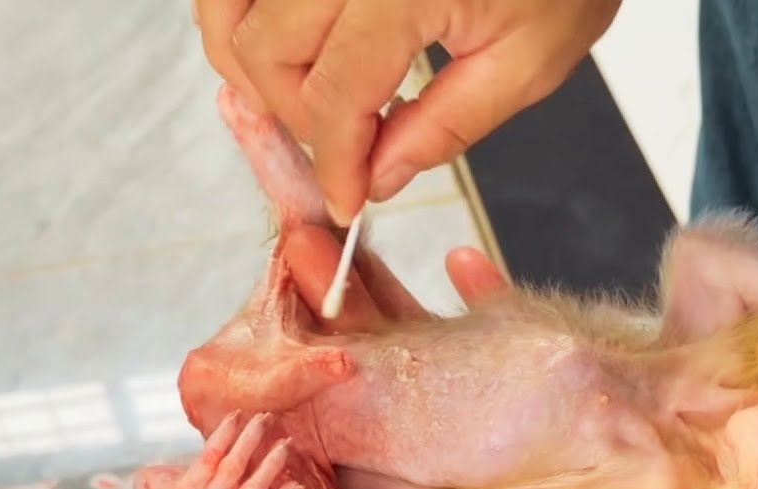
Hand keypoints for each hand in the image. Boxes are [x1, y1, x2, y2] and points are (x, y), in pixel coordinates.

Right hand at [193, 0, 621, 222]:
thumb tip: (375, 176)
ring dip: (251, 61)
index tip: (343, 200)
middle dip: (294, 116)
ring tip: (303, 94)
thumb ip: (446, 126)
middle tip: (342, 145)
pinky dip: (242, 13)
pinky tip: (287, 42)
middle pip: (264, 50)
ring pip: (228, 6)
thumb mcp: (529, 60)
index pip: (334, 95)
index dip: (333, 161)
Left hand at [262, 227, 704, 488]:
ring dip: (378, 293)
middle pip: (350, 382)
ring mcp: (480, 424)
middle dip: (317, 320)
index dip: (273, 404)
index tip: (247, 346)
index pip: (310, 455)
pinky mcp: (542, 393)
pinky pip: (501, 332)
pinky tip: (461, 260)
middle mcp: (425, 464)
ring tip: (342, 237)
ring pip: (412, 346)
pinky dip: (482, 294)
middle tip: (288, 250)